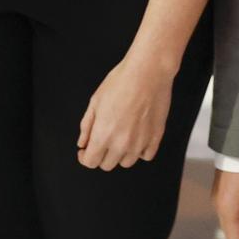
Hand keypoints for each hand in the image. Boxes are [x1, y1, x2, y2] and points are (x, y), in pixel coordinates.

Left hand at [76, 47, 175, 169]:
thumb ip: (86, 126)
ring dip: (120, 154)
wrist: (147, 73)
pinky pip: (145, 156)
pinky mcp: (155, 138)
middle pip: (107, 165)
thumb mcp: (95, 101)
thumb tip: (82, 142)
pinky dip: (139, 151)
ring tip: (120, 136)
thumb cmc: (121, 82)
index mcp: (103, 134)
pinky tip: (136, 137)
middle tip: (102, 140)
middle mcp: (121, 144)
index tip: (85, 151)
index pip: (90, 162)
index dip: (84, 157)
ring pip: (126, 163)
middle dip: (101, 155)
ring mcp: (140, 143)